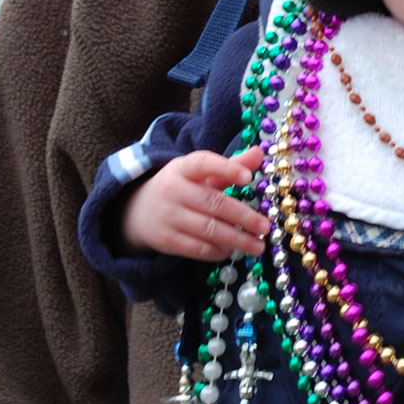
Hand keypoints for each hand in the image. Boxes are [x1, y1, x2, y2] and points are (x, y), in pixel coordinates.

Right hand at [122, 147, 270, 260]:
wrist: (137, 210)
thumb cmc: (181, 187)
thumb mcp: (200, 172)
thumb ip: (231, 165)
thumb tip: (260, 152)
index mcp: (183, 168)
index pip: (204, 164)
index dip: (226, 169)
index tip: (248, 178)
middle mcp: (174, 190)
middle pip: (213, 203)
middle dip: (242, 216)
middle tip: (265, 227)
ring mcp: (169, 216)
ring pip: (207, 229)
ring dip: (236, 239)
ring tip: (258, 246)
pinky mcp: (167, 240)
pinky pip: (197, 248)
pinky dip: (218, 251)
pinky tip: (233, 250)